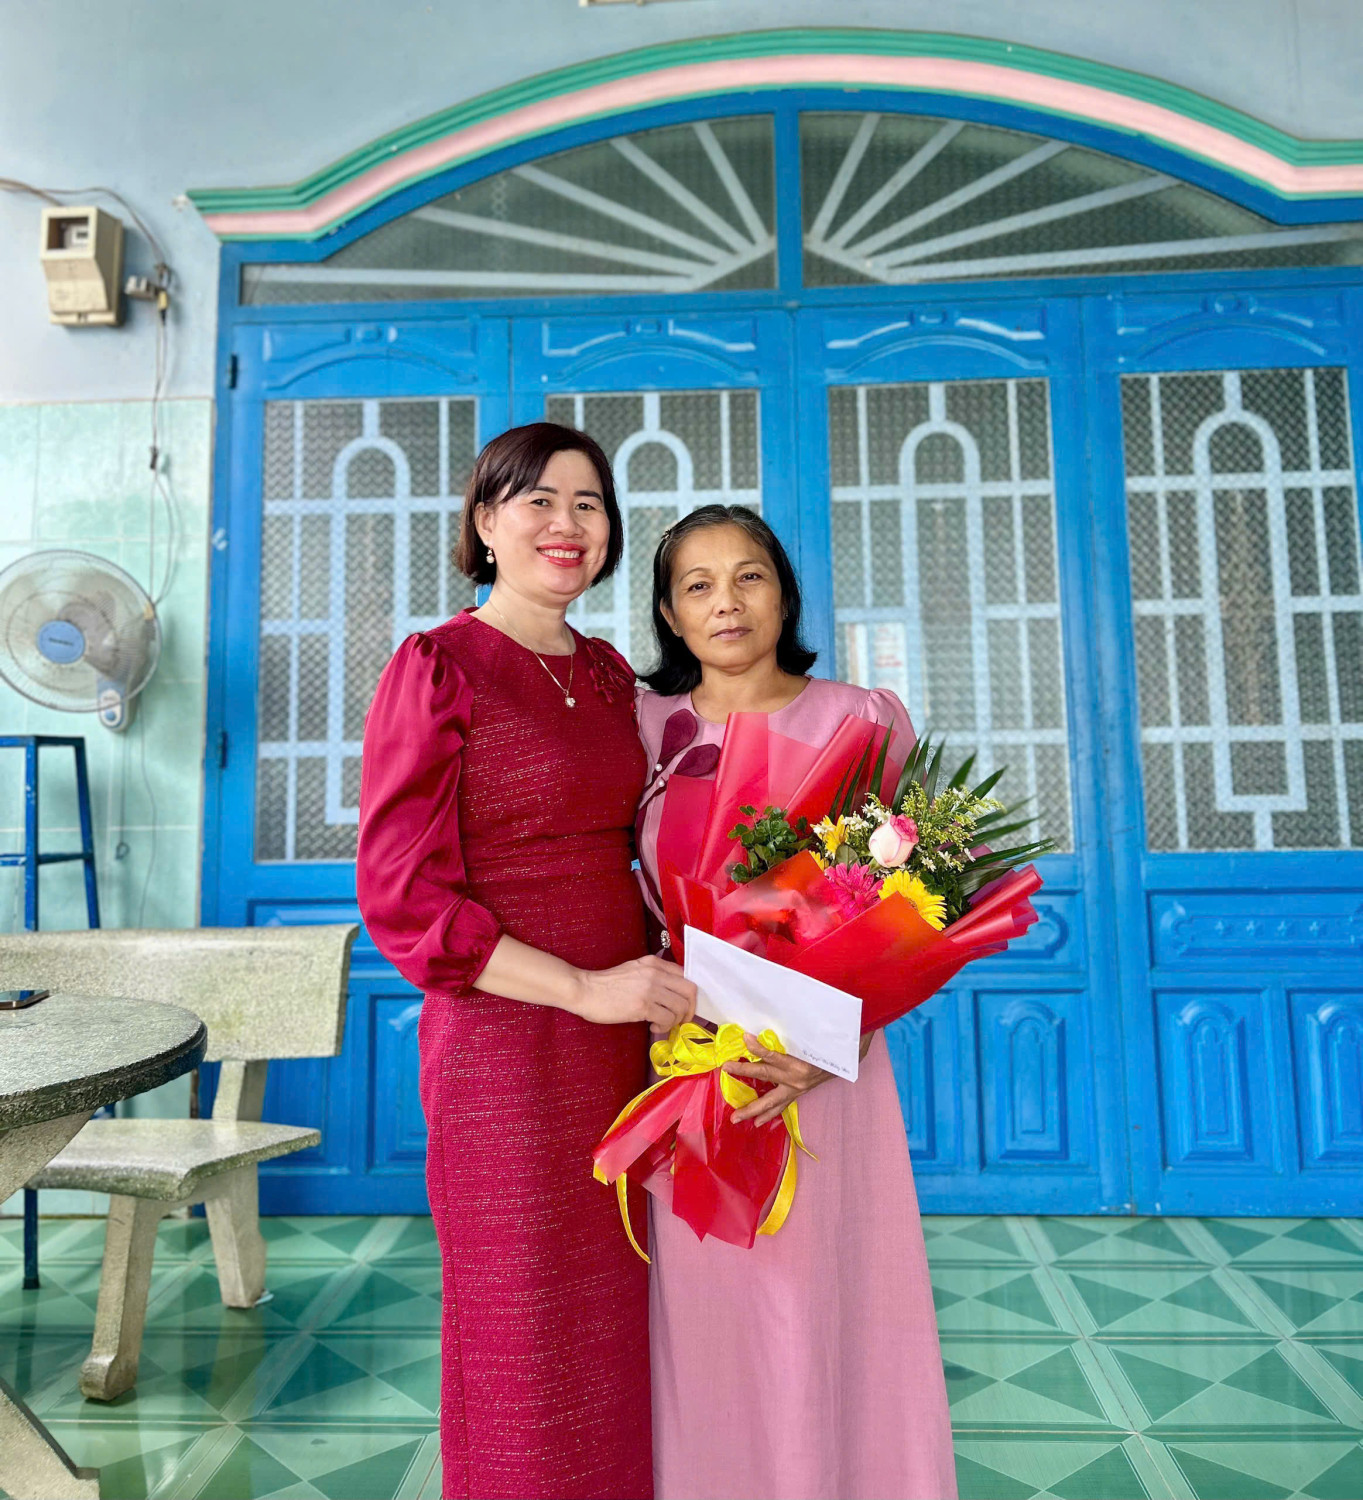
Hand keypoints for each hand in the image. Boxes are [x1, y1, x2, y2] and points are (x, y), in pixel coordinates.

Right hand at [572, 955, 696, 1034]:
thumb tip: (674, 993)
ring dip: (676, 1021)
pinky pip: (667, 1019)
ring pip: (681, 1007)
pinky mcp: (642, 1005)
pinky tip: (653, 1027)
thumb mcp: (635, 970)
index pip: (686, 976)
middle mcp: (655, 973)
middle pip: (690, 991)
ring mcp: (649, 989)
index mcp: (654, 963)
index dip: (690, 995)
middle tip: (681, 1020)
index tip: (685, 1006)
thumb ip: (655, 976)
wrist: (584, 990)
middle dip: (690, 1009)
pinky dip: (664, 1027)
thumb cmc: (607, 984)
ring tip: (662, 1024)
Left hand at [724, 1029, 877, 1125]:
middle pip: (765, 1075)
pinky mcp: (799, 1092)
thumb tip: (775, 1017)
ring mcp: (798, 1088)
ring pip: (771, 1101)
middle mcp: (797, 1078)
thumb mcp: (815, 1034)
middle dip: (743, 1072)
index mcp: (801, 1064)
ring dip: (753, 1109)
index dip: (758, 1047)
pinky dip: (770, 1113)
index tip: (745, 1037)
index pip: (773, 1055)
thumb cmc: (833, 1042)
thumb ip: (798, 1030)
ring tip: (737, 1118)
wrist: (852, 1058)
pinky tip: (759, 1121)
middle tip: (725, 1069)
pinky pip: (781, 1105)